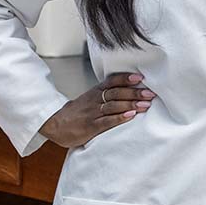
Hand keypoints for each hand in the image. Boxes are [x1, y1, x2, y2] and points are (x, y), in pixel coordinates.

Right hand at [40, 73, 154, 147]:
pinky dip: (119, 118)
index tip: (140, 78)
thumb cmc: (77, 112)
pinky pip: (106, 121)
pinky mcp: (91, 126)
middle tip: (150, 94)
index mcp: (96, 92)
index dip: (126, 79)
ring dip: (131, 105)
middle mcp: (96, 100)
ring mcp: (93, 113)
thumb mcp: (90, 98)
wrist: (55, 124)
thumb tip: (129, 90)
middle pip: (117, 93)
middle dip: (135, 93)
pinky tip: (130, 116)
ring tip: (145, 105)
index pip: (112, 81)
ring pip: (114, 106)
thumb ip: (106, 94)